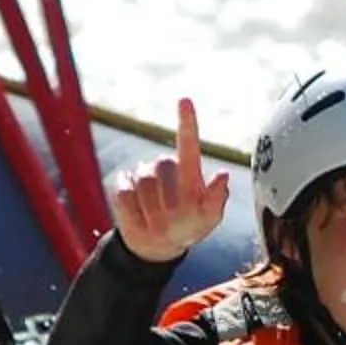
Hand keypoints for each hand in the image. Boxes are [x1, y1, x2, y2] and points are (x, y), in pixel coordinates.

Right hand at [109, 100, 231, 263]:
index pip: (188, 142)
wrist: (158, 245)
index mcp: (189, 171)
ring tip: (158, 223)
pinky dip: (133, 213)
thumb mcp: (208, 220)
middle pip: (161, 168)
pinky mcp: (122, 185)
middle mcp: (165, 167)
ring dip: (151, 210)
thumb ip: (217, 199)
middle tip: (173, 220)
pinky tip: (141, 219)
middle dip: (166, 200)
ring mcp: (142, 175)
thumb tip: (223, 175)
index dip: (187, 121)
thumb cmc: (188, 228)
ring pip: (142, 183)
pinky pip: (123, 194)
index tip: (185, 100)